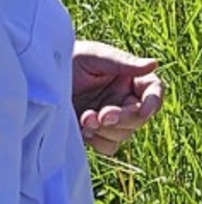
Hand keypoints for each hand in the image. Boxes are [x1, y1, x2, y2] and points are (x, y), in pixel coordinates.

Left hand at [72, 40, 163, 157]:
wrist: (44, 76)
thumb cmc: (73, 58)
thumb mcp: (98, 57)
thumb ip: (124, 63)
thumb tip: (154, 63)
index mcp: (132, 79)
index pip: (154, 92)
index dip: (153, 103)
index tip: (144, 111)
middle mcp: (125, 100)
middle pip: (139, 118)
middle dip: (121, 119)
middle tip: (102, 115)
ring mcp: (112, 119)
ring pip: (124, 134)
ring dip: (106, 130)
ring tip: (85, 118)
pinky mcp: (97, 133)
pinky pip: (109, 147)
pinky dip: (98, 141)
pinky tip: (83, 130)